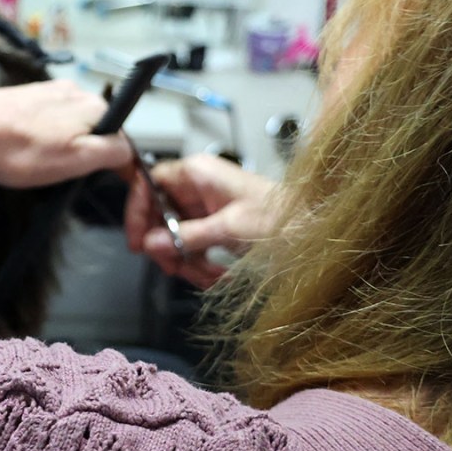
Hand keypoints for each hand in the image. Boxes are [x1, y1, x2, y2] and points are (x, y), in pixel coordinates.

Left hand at [0, 80, 132, 187]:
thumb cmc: (15, 147)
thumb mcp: (77, 159)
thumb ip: (112, 153)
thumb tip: (129, 152)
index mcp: (94, 105)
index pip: (121, 140)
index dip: (115, 170)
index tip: (101, 187)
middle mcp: (74, 93)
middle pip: (95, 134)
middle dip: (82, 158)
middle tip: (59, 175)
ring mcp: (47, 94)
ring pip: (69, 131)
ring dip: (58, 152)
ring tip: (35, 164)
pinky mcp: (24, 100)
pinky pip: (44, 127)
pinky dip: (38, 144)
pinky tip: (22, 152)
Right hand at [124, 153, 277, 287]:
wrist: (314, 233)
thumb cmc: (283, 217)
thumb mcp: (230, 228)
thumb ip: (187, 236)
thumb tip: (151, 243)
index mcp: (198, 173)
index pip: (149, 182)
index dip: (137, 210)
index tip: (138, 240)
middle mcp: (197, 187)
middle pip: (159, 215)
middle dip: (167, 246)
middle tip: (174, 266)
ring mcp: (205, 207)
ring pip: (174, 236)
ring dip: (187, 262)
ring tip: (207, 277)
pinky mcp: (214, 225)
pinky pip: (192, 246)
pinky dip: (200, 265)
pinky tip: (216, 276)